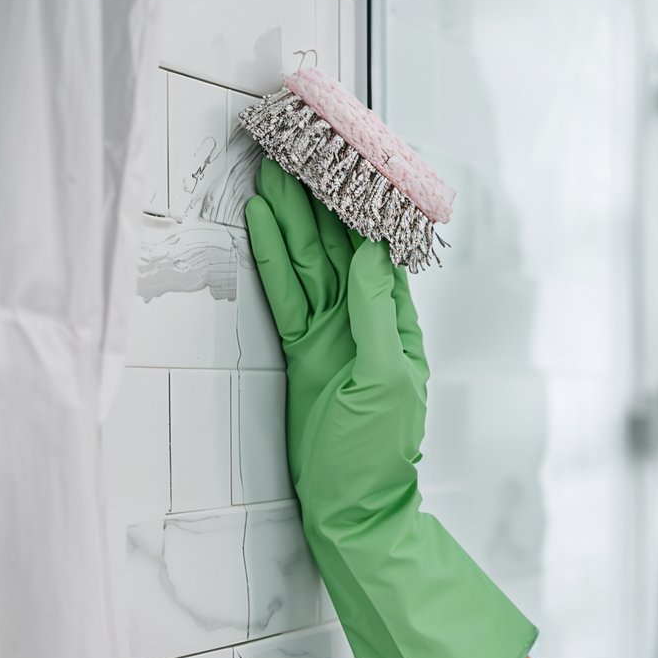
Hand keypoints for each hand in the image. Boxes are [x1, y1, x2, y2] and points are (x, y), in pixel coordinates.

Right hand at [242, 160, 428, 539]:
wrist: (352, 506)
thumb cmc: (379, 454)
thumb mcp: (384, 381)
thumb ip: (375, 316)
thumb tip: (372, 257)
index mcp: (395, 323)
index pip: (377, 251)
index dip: (362, 207)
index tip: (348, 162)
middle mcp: (363, 320)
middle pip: (336, 246)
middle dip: (318, 200)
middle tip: (300, 152)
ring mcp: (330, 333)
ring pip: (307, 262)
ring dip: (291, 218)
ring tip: (274, 172)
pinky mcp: (302, 349)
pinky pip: (285, 294)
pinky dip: (273, 259)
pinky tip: (261, 224)